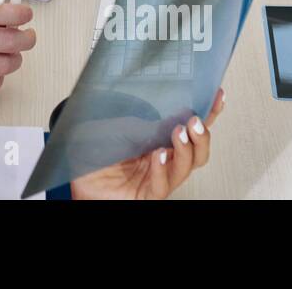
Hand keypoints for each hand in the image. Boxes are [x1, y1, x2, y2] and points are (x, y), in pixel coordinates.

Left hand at [70, 89, 224, 198]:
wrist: (74, 171)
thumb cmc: (95, 150)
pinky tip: (159, 156)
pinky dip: (162, 170)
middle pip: (197, 151)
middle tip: (195, 122)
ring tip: (179, 134)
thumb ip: (146, 123)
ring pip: (185, 168)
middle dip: (201, 136)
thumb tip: (172, 113)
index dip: (208, 113)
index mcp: (160, 140)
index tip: (217, 96)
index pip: (190, 127)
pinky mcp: (146, 195)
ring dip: (186, 150)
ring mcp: (157, 178)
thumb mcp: (120, 126)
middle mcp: (164, 159)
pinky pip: (162, 186)